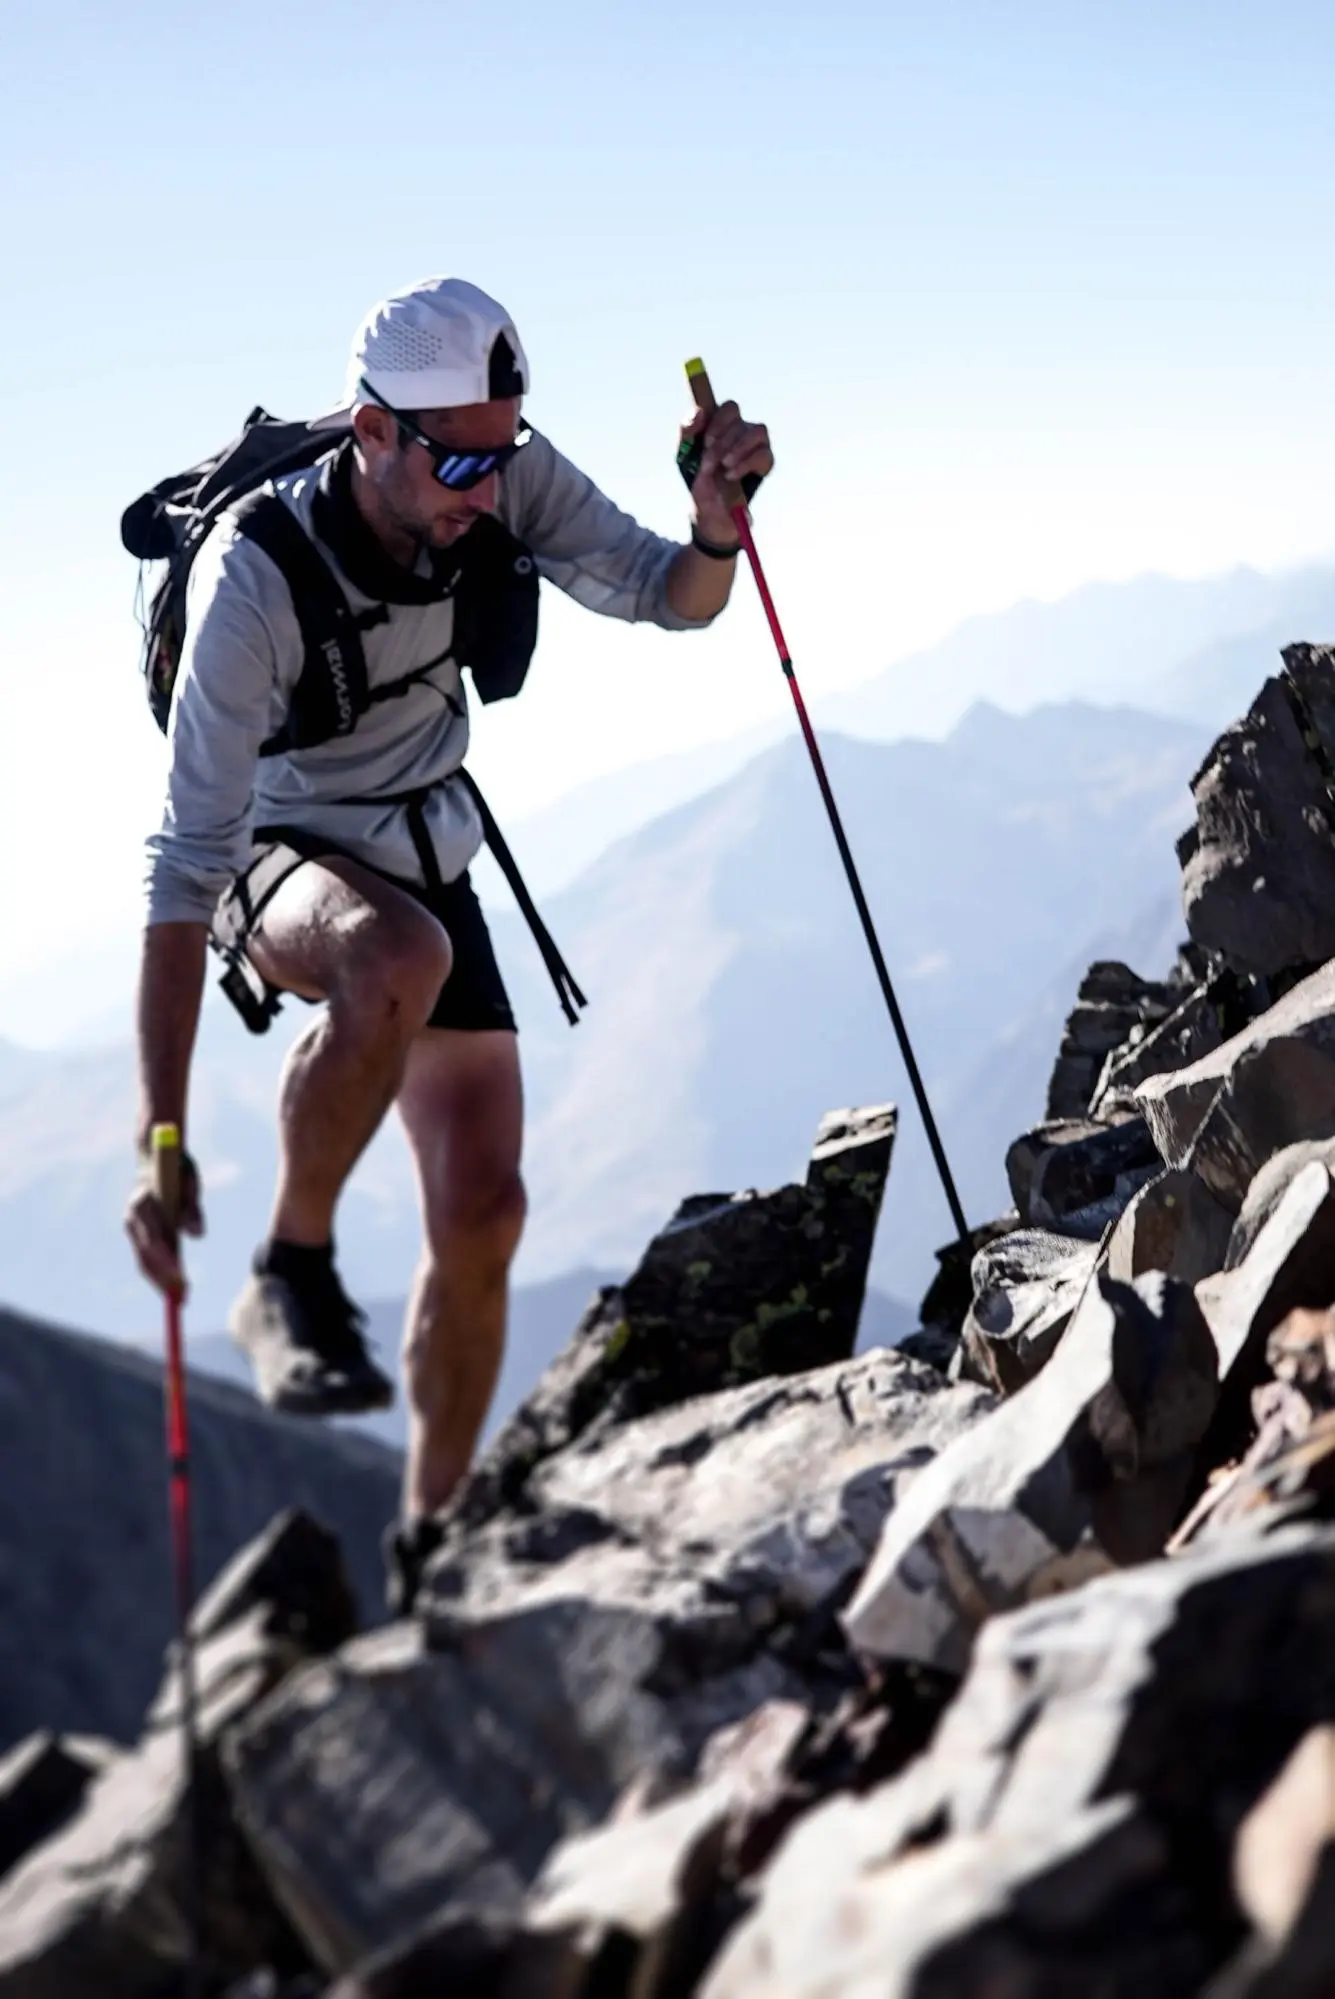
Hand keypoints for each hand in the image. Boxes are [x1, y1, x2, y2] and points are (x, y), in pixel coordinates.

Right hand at [125, 1149, 204, 1296]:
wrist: (157, 1158)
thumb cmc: (177, 1169)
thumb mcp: (190, 1183)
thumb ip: (192, 1209)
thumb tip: (198, 1236)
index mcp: (143, 1203)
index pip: (154, 1241)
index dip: (167, 1264)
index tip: (182, 1280)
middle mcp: (132, 1217)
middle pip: (146, 1257)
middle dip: (164, 1280)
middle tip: (183, 1298)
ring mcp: (132, 1225)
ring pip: (144, 1261)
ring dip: (161, 1282)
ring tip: (181, 1299)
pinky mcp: (136, 1232)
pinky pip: (146, 1257)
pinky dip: (159, 1274)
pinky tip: (174, 1287)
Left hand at [681, 401, 773, 544]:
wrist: (709, 511)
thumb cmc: (699, 480)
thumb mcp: (684, 455)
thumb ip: (687, 431)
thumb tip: (700, 411)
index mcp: (722, 425)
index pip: (729, 408)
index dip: (719, 419)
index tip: (706, 441)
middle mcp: (741, 431)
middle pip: (740, 419)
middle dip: (721, 442)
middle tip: (709, 462)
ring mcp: (756, 445)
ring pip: (757, 430)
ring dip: (738, 448)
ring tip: (724, 466)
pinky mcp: (766, 462)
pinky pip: (763, 454)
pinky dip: (745, 464)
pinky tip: (731, 476)